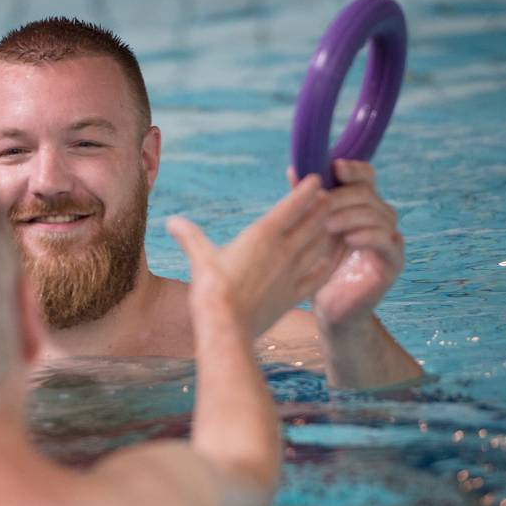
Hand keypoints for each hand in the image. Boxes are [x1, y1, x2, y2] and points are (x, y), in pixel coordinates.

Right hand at [167, 175, 340, 337]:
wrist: (227, 326)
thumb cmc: (211, 288)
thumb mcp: (199, 257)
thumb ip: (189, 236)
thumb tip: (170, 222)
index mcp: (263, 235)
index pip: (292, 205)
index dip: (306, 190)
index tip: (315, 179)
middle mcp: (284, 250)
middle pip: (313, 222)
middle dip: (323, 207)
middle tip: (331, 197)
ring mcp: (293, 273)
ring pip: (320, 245)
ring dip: (329, 231)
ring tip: (335, 222)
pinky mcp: (294, 295)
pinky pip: (319, 276)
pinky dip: (328, 264)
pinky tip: (331, 259)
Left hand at [290, 160, 403, 329]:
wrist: (331, 310)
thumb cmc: (320, 269)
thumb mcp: (311, 232)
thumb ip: (306, 202)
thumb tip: (294, 169)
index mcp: (361, 208)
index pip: (366, 178)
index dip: (354, 169)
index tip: (335, 166)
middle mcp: (380, 219)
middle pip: (370, 194)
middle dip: (344, 196)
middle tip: (321, 203)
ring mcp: (389, 240)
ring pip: (379, 214)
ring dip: (352, 215)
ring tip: (329, 223)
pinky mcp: (392, 262)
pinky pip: (386, 241)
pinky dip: (368, 236)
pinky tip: (350, 238)